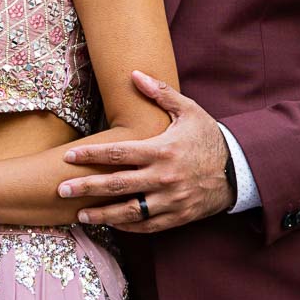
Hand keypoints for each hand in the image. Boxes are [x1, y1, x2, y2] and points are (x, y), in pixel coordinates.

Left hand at [57, 72, 233, 231]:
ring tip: (79, 213)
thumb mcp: (188, 110)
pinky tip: (110, 222)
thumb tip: (135, 74)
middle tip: (61, 189)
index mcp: (161, 150)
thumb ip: (160, 92)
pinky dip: (127, 226)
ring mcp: (170, 200)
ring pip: (129, 211)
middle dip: (86, 187)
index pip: (118, 153)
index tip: (69, 156)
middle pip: (116, 185)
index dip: (91, 155)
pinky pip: (147, 226)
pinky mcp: (177, 217)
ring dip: (102, 213)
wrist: (238, 170)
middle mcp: (163, 178)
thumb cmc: (208, 136)